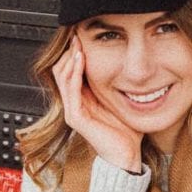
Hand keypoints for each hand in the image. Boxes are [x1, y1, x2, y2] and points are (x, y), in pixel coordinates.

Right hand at [52, 40, 142, 172]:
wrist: (127, 156)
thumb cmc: (127, 132)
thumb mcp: (122, 100)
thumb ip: (119, 85)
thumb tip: (130, 65)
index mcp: (83, 99)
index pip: (69, 70)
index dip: (74, 52)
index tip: (82, 35)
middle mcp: (74, 104)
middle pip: (61, 70)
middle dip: (69, 52)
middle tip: (77, 35)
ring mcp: (72, 110)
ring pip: (62, 77)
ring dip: (71, 58)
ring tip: (78, 43)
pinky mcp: (76, 117)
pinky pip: (71, 89)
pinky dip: (75, 72)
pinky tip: (82, 59)